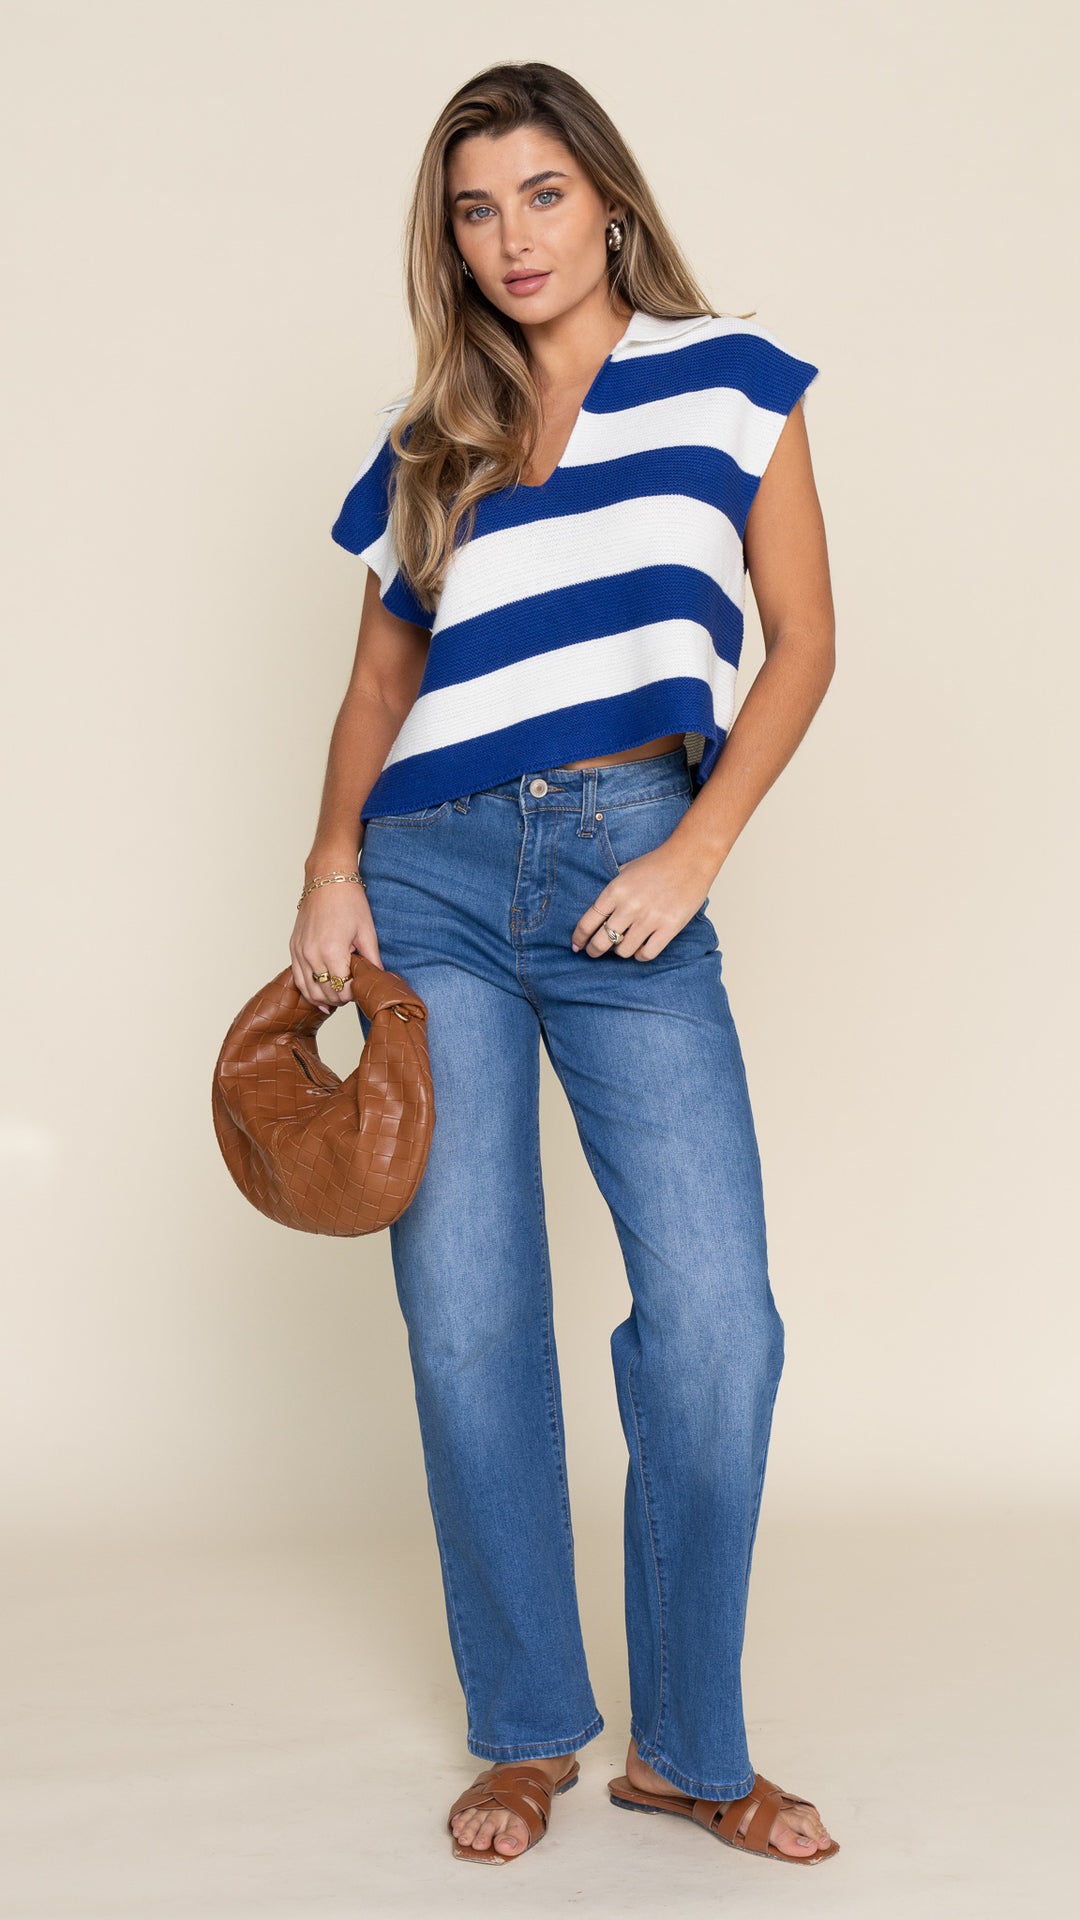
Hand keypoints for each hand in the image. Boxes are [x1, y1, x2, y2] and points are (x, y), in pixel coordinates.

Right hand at [290, 881, 383, 1011]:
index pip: (343, 990)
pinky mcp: (293, 949)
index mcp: (332, 952)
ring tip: (339, 998)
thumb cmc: (348, 901)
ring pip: (309, 991)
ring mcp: (299, 952)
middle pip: (326, 993)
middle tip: (354, 990)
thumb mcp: (367, 932)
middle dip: (342, 997)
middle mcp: (312, 955)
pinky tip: (321, 998)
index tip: (363, 987)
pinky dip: (309, 991)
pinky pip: (297, 979)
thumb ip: (372, 960)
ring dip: (325, 998)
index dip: (355, 993)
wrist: (327, 879)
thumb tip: (378, 979)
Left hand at [570, 847, 711, 960]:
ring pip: (623, 951)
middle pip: (601, 942)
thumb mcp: (625, 870)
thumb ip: (611, 891)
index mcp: (615, 891)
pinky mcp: (669, 928)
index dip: (579, 938)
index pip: (587, 922)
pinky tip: (640, 947)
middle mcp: (629, 907)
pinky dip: (640, 955)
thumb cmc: (658, 863)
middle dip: (594, 950)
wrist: (690, 858)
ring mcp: (650, 919)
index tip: (577, 945)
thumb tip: (598, 914)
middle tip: (595, 951)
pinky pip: (646, 954)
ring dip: (619, 951)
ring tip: (623, 944)